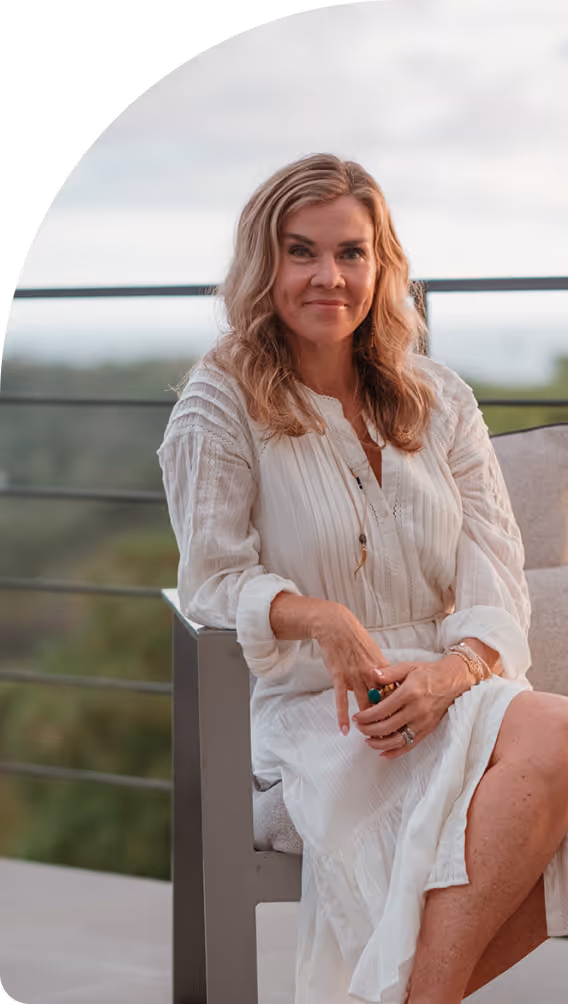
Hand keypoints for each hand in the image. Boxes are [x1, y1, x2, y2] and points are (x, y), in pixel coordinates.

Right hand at [313, 602, 391, 731]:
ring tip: (370, 737)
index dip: (398, 708)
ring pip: (364, 704)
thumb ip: (383, 672)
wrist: (337, 627)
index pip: (394, 692)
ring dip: (368, 722)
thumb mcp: (375, 653)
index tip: (401, 722)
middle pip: (382, 702)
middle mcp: (371, 674)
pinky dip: (343, 716)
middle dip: (386, 720)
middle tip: (389, 736)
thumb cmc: (356, 639)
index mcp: (382, 668)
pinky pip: (342, 700)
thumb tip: (389, 685)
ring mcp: (355, 676)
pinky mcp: (339, 677)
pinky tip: (345, 729)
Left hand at [351, 657, 460, 757]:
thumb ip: (389, 672)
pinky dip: (395, 752)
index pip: (382, 710)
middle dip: (368, 730)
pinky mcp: (427, 730)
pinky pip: (410, 745)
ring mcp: (423, 723)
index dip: (366, 716)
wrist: (452, 682)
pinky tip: (383, 753)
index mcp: (409, 694)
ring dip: (379, 743)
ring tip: (367, 741)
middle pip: (387, 727)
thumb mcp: (408, 667)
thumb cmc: (428, 673)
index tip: (357, 717)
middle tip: (359, 727)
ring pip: (397, 740)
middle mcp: (416, 710)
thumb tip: (373, 674)